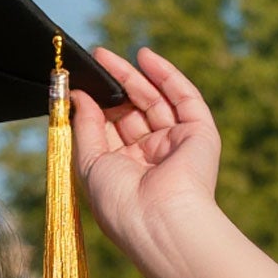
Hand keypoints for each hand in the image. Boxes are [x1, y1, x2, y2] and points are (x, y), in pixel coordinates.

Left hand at [69, 44, 223, 277]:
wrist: (159, 220)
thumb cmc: (119, 202)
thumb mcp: (89, 163)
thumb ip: (84, 127)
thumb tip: (78, 96)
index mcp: (125, 172)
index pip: (110, 131)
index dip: (96, 106)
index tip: (79, 84)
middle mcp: (151, 158)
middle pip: (132, 112)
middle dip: (114, 86)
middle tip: (95, 60)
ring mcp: (176, 144)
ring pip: (155, 100)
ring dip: (134, 76)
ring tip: (107, 56)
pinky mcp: (199, 133)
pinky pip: (184, 97)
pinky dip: (165, 75)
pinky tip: (144, 56)